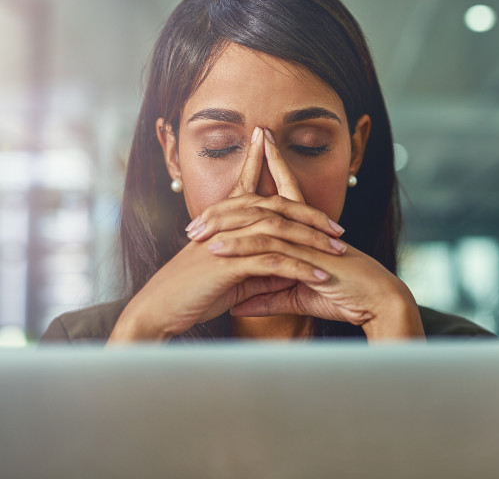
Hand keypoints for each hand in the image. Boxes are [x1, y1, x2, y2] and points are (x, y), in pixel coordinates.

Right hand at [108, 127, 346, 342]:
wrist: (156, 311)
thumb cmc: (190, 294)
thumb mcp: (231, 277)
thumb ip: (258, 266)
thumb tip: (289, 266)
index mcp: (224, 221)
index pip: (258, 193)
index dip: (284, 188)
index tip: (320, 206)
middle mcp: (226, 223)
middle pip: (278, 207)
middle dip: (312, 216)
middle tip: (339, 229)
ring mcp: (227, 240)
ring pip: (279, 231)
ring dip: (313, 241)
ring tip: (339, 252)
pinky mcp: (228, 263)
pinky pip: (273, 261)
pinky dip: (301, 268)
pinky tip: (321, 277)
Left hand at [199, 127, 424, 339]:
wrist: (377, 303)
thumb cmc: (345, 298)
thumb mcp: (298, 296)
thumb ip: (268, 296)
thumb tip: (238, 302)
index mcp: (306, 231)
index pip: (281, 196)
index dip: (264, 175)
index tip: (245, 160)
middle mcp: (305, 228)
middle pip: (262, 204)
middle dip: (229, 204)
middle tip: (197, 214)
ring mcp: (306, 238)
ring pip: (260, 223)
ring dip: (225, 226)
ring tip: (195, 233)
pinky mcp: (308, 255)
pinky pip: (270, 248)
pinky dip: (242, 248)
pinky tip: (218, 250)